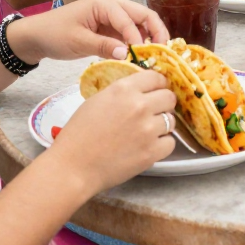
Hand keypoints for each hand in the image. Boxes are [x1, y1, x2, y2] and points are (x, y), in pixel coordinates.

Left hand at [9, 0, 168, 66]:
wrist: (37, 36)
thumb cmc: (55, 34)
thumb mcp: (78, 42)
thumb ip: (103, 46)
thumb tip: (126, 54)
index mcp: (104, 3)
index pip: (129, 20)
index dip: (138, 38)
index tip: (144, 57)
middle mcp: (113, 4)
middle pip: (143, 15)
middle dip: (155, 32)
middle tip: (163, 52)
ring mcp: (113, 15)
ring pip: (140, 23)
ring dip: (149, 37)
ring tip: (156, 56)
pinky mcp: (111, 27)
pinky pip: (130, 33)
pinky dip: (138, 43)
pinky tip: (143, 56)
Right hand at [51, 69, 177, 190]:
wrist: (73, 167)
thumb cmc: (79, 134)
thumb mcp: (98, 100)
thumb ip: (122, 92)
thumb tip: (141, 90)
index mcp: (124, 89)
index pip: (156, 77)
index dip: (158, 84)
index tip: (156, 91)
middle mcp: (140, 105)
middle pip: (169, 97)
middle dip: (163, 103)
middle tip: (154, 112)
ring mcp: (148, 129)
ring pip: (171, 120)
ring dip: (162, 125)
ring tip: (148, 131)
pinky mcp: (151, 152)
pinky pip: (170, 143)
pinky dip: (162, 144)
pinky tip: (149, 146)